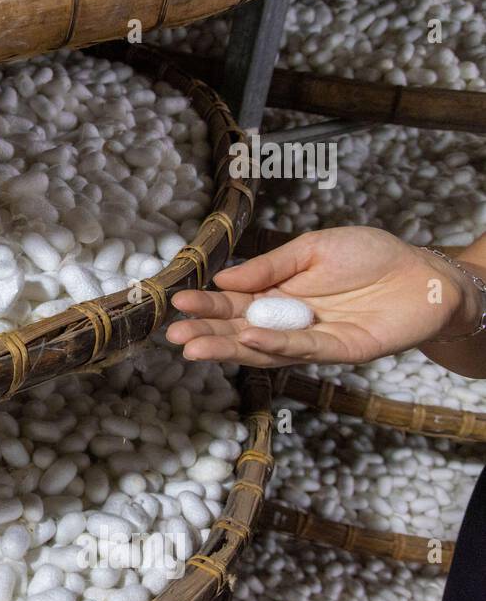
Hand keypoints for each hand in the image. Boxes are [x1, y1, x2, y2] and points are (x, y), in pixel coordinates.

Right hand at [165, 227, 476, 367]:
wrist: (424, 273)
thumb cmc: (371, 255)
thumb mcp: (311, 248)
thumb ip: (269, 267)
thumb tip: (223, 279)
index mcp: (276, 295)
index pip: (232, 304)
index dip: (206, 305)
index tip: (178, 302)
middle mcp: (287, 321)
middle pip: (238, 331)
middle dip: (206, 334)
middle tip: (174, 335)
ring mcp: (310, 339)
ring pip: (261, 348)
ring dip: (227, 349)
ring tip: (194, 348)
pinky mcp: (338, 351)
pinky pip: (300, 349)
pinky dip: (274, 345)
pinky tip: (248, 339)